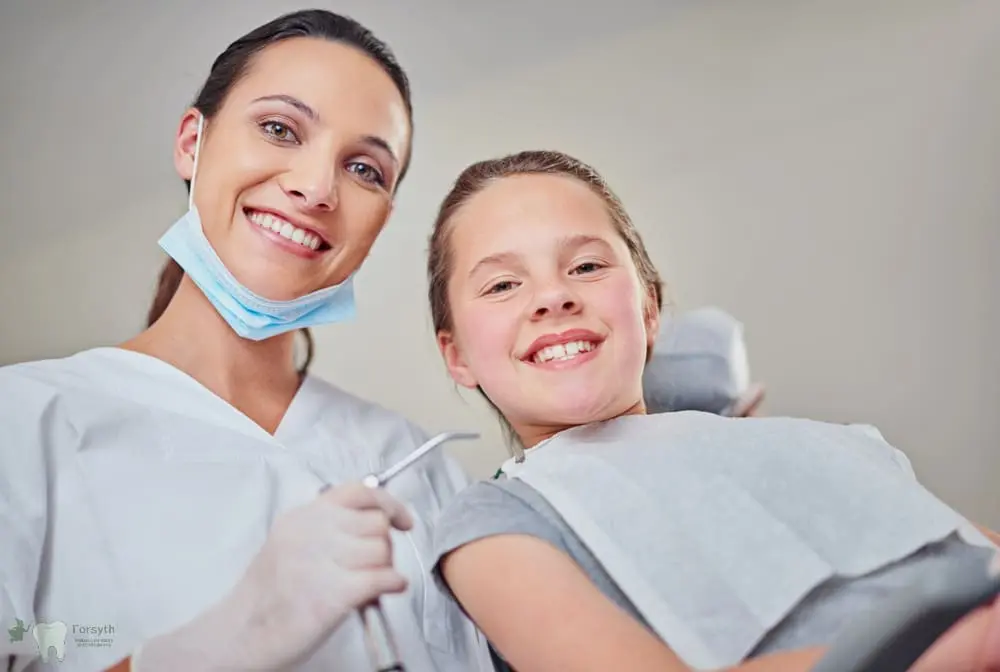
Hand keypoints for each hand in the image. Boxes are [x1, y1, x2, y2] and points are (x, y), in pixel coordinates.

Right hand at [134, 483, 413, 670]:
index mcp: (302, 517)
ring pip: (383, 550)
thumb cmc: (267, 597)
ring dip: (386, 568)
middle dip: (384, 544)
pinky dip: (392, 584)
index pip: (358, 491)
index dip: (388, 503)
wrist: (240, 635)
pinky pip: (383, 577)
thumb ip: (326, 528)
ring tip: (370, 583)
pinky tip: (384, 590)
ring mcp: (320, 561)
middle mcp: (311, 532)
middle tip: (374, 564)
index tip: (401, 519)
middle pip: (376, 523)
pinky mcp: (332, 593)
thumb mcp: (289, 544)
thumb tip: (374, 526)